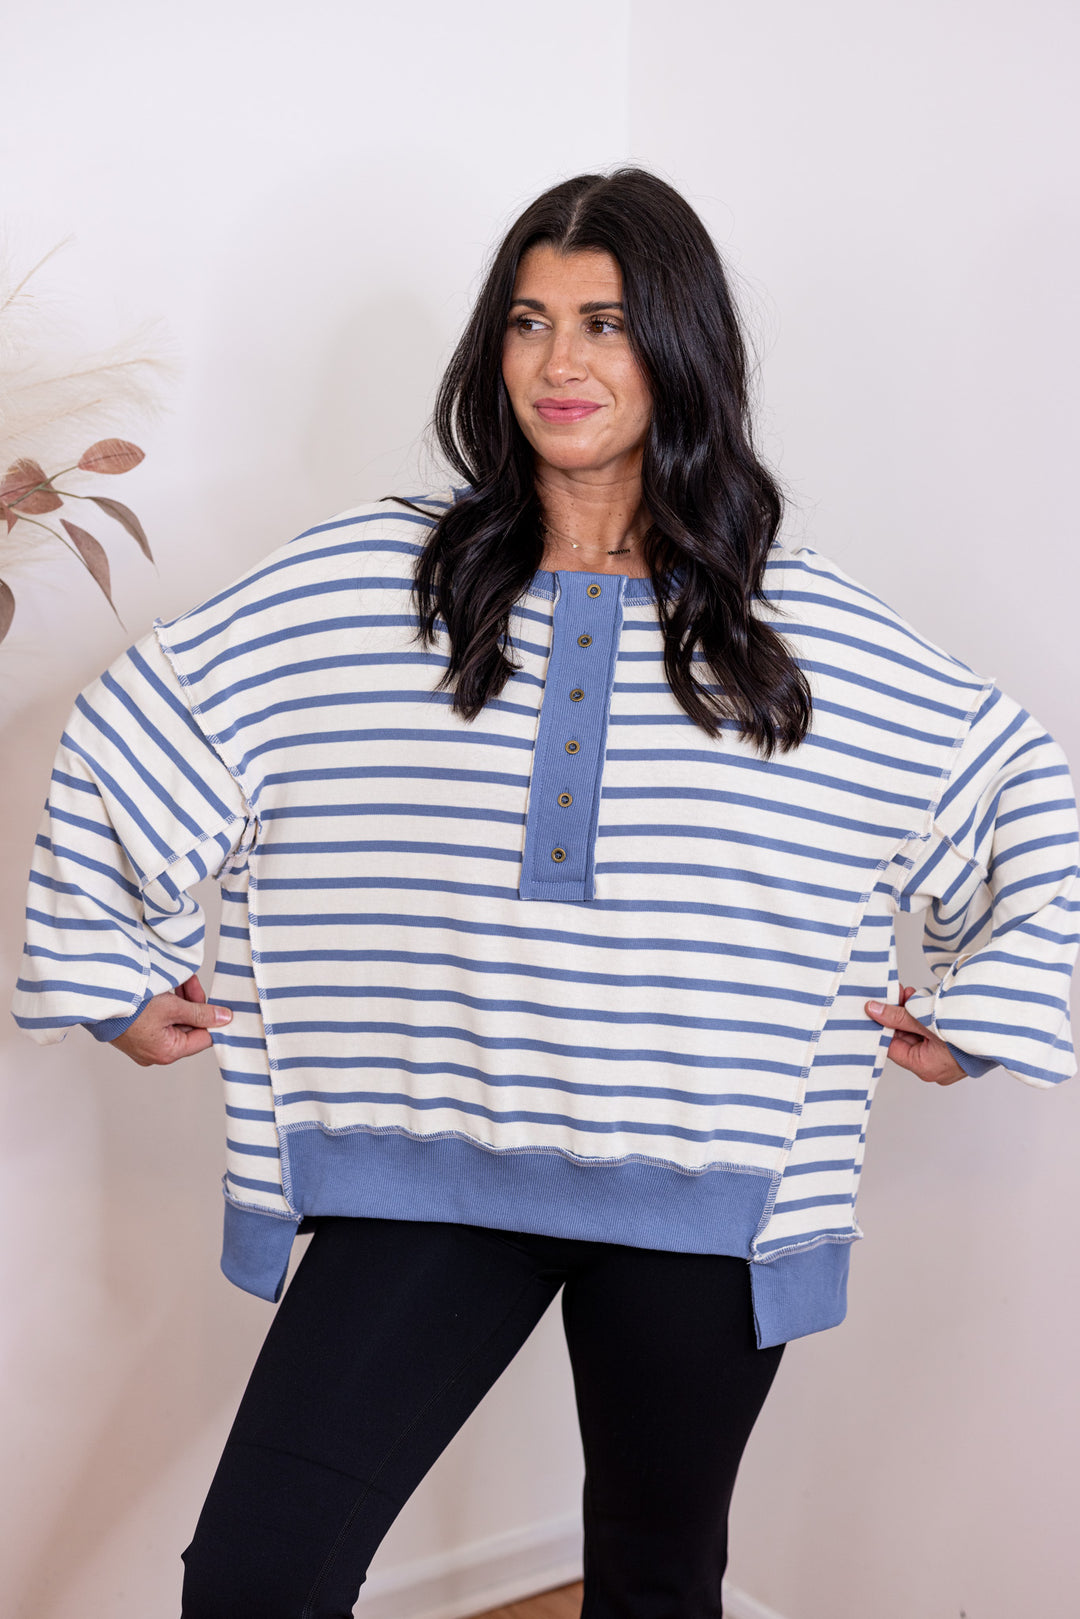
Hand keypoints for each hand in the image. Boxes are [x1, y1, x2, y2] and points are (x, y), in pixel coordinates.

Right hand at [110, 974, 232, 1065]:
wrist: (96, 999)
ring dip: (180, 999)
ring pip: (175, 1020)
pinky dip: (166, 1002)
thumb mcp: (172, 1007)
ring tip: (177, 980)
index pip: (203, 1038)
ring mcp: (145, 1043)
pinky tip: (167, 985)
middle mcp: (156, 1053)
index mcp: (167, 1053)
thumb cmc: (130, 1007)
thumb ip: (201, 1013)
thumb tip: (225, 1018)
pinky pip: (161, 1018)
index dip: (212, 1019)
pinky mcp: (137, 1032)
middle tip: (190, 982)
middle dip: (193, 1002)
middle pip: (189, 1027)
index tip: (218, 1002)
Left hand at [864, 984, 965, 1085]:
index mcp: (925, 1068)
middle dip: (900, 1015)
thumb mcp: (925, 1020)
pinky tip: (924, 1000)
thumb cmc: (968, 1028)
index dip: (884, 1026)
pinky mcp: (955, 1049)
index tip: (878, 1007)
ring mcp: (946, 1060)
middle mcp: (934, 1068)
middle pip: (905, 1039)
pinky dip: (927, 1017)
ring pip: (919, 1034)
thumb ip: (897, 1016)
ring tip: (912, 993)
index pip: (892, 1047)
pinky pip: (934, 1033)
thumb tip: (872, 1010)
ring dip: (913, 1013)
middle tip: (897, 993)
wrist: (1004, 1025)